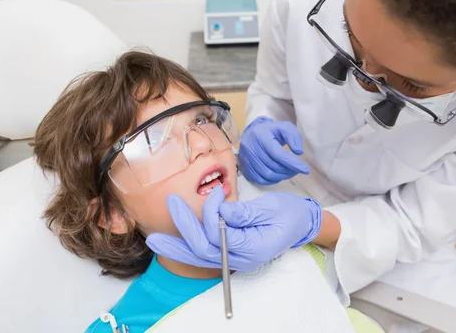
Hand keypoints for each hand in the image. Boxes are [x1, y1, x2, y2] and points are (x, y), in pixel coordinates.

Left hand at [145, 186, 322, 271]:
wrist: (301, 224)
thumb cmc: (289, 214)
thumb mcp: (270, 208)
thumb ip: (244, 212)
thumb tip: (220, 211)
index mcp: (254, 248)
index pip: (219, 236)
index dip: (210, 214)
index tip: (214, 194)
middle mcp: (242, 259)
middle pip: (203, 250)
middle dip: (185, 227)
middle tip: (171, 204)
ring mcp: (235, 260)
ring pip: (199, 257)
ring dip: (177, 246)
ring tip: (154, 240)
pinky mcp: (230, 254)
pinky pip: (204, 255)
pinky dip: (186, 249)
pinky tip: (170, 244)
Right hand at [238, 116, 309, 184]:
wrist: (253, 133)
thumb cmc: (272, 131)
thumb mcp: (285, 128)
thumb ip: (293, 137)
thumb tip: (298, 152)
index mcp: (260, 135)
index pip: (278, 153)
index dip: (292, 163)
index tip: (306, 170)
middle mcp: (250, 147)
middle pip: (273, 166)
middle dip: (289, 170)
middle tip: (297, 169)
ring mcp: (245, 158)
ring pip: (267, 174)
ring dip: (282, 176)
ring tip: (290, 172)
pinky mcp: (244, 168)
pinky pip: (260, 180)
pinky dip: (272, 180)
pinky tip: (279, 175)